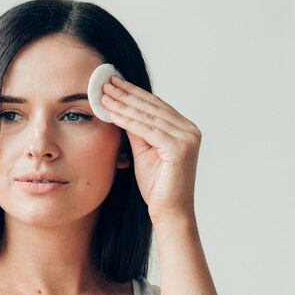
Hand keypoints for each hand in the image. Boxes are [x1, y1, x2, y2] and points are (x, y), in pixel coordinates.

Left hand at [101, 75, 200, 223]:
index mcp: (185, 129)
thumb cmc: (157, 186)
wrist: (169, 212)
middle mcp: (190, 130)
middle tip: (106, 82)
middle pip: (152, 106)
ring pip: (149, 116)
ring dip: (124, 104)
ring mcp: (187, 139)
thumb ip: (137, 131)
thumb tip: (120, 110)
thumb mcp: (144, 152)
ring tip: (104, 95)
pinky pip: (148, 130)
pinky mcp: (179, 149)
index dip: (133, 93)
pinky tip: (112, 114)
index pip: (155, 105)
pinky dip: (128, 121)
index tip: (113, 84)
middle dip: (127, 94)